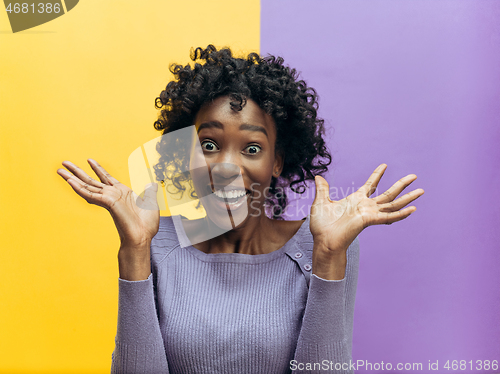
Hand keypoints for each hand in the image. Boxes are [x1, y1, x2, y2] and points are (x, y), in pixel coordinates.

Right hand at [56, 159, 159, 247]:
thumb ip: (149, 192)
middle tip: (63, 163)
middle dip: (77, 171)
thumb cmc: (146, 225)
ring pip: (87, 186)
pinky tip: (70, 181)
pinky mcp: (108, 203)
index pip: (106, 178)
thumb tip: (152, 184)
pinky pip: (91, 194)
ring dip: (72, 178)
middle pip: (91, 180)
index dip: (98, 168)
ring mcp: (108, 199)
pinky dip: (79, 188)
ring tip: (60, 170)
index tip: (89, 160)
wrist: (143, 237)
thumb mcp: (150, 203)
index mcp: (122, 193)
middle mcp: (112, 194)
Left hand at [310, 164, 423, 278]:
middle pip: (388, 193)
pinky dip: (401, 214)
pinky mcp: (370, 220)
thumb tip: (317, 176)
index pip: (371, 184)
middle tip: (414, 175)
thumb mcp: (321, 202)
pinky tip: (413, 209)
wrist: (323, 241)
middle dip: (401, 184)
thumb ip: (322, 189)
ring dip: (408, 197)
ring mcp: (370, 213)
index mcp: (356, 200)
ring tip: (421, 190)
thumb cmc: (322, 226)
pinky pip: (388, 216)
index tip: (384, 165)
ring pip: (393, 203)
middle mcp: (366, 206)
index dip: (377, 174)